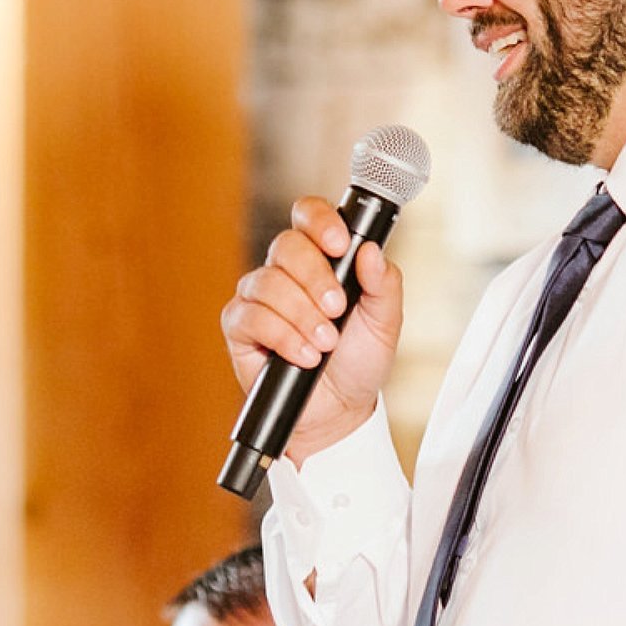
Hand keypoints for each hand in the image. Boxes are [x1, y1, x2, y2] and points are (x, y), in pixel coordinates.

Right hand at [219, 195, 403, 461]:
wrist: (338, 410)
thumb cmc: (358, 361)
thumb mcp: (385, 322)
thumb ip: (384, 284)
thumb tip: (371, 251)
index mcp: (321, 257)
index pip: (309, 215)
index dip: (320, 221)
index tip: (339, 244)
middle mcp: (286, 270)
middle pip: (286, 245)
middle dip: (316, 279)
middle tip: (337, 310)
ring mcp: (259, 296)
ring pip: (269, 282)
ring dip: (302, 316)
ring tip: (324, 344)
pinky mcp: (240, 326)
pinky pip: (251, 316)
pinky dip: (282, 337)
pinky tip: (302, 356)